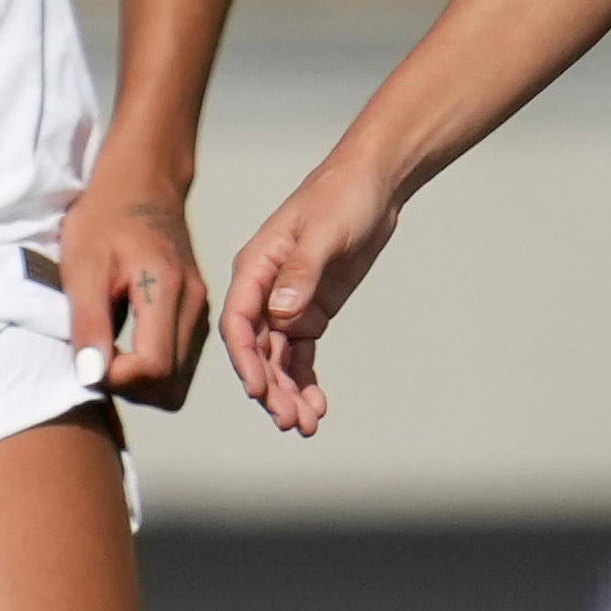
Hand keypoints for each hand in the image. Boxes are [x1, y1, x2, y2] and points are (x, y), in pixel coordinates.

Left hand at [55, 180, 207, 408]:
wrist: (142, 181)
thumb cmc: (105, 215)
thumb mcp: (82, 265)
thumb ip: (88, 322)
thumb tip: (91, 376)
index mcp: (166, 288)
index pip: (154, 367)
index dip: (117, 379)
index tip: (86, 361)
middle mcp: (193, 303)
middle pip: (171, 385)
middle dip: (129, 387)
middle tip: (94, 362)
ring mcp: (199, 309)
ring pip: (178, 380)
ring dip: (140, 381)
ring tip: (105, 353)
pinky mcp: (195, 312)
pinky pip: (180, 362)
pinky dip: (151, 368)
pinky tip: (123, 345)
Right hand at [219, 160, 405, 437]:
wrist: (372, 184)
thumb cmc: (341, 197)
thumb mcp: (324, 232)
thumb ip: (301, 273)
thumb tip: (281, 314)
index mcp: (255, 267)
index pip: (238, 321)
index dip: (245, 359)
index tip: (260, 391)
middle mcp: (264, 291)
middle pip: (258, 349)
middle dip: (271, 387)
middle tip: (290, 422)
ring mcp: (287, 303)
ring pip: (279, 359)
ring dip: (288, 392)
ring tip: (306, 426)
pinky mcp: (311, 311)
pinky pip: (302, 355)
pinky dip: (307, 381)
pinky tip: (318, 406)